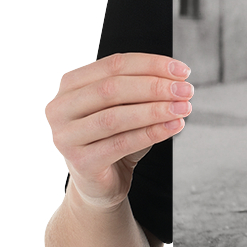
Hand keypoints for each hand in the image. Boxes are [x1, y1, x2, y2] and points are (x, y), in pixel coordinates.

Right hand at [45, 53, 193, 209]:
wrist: (101, 182)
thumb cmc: (115, 138)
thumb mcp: (127, 108)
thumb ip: (143, 90)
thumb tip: (177, 80)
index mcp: (70, 85)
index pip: (113, 64)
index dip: (151, 64)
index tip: (182, 71)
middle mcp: (60, 108)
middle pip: (112, 88)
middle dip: (154, 87)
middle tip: (186, 90)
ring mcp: (65, 137)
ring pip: (115, 117)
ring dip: (155, 110)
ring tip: (184, 108)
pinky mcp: (80, 163)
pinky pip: (121, 144)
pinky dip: (151, 133)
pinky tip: (174, 127)